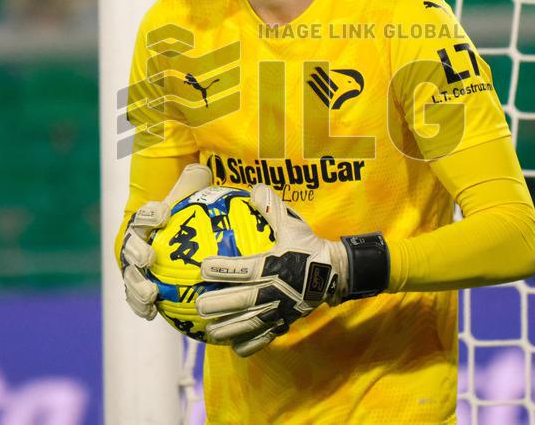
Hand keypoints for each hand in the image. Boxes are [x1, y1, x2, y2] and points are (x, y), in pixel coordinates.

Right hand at [119, 163, 212, 319]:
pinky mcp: (137, 289)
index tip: (162, 215)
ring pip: (130, 277)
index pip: (145, 214)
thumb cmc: (186, 219)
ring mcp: (133, 268)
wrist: (177, 245)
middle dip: (135, 252)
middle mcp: (135, 243)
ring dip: (136, 286)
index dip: (149, 214)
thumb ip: (196, 184)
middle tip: (149, 258)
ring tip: (150, 293)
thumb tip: (203, 170)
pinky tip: (152, 314)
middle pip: (130, 247)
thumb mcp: (193, 199)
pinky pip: (135, 300)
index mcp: (146, 221)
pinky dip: (141, 307)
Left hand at [196, 184, 388, 355]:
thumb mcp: (293, 224)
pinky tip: (234, 347)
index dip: (223, 269)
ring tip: (210, 332)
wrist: (335, 272)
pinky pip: (267, 337)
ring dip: (229, 329)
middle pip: (244, 301)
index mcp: (274, 265)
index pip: (245, 268)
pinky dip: (251, 344)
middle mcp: (275, 290)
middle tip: (199, 306)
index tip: (202, 268)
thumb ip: (272, 207)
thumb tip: (253, 187)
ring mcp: (281, 310)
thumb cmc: (308, 247)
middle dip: (219, 304)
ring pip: (252, 324)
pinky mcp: (286, 322)